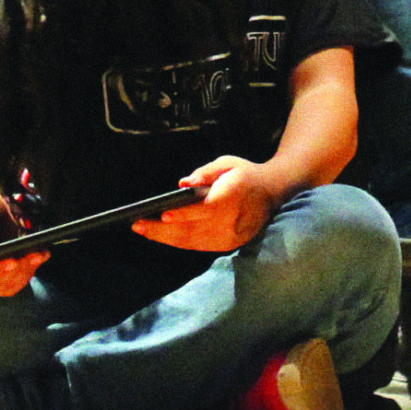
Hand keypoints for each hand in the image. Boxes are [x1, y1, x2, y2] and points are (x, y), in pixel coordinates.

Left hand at [132, 157, 276, 252]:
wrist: (273, 193)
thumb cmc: (244, 174)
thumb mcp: (227, 163)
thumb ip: (205, 172)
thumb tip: (182, 184)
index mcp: (234, 195)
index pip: (207, 209)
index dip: (185, 214)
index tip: (163, 213)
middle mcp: (233, 220)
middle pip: (194, 229)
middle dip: (163, 229)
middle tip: (138, 224)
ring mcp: (231, 236)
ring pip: (193, 241)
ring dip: (166, 238)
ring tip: (144, 230)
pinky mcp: (228, 245)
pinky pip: (198, 246)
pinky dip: (178, 242)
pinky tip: (161, 236)